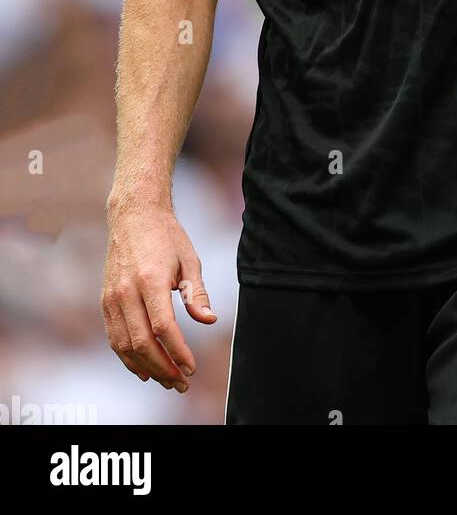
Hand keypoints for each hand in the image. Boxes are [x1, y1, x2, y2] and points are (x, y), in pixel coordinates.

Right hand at [102, 199, 216, 391]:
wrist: (133, 215)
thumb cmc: (166, 236)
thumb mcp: (189, 259)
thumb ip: (196, 292)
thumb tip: (209, 320)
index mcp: (149, 280)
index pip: (163, 328)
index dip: (178, 352)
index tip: (192, 368)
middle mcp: (126, 292)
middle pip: (142, 343)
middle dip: (163, 368)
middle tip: (181, 383)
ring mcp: (111, 298)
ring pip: (124, 346)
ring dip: (146, 368)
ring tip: (167, 380)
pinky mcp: (104, 301)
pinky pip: (114, 337)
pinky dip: (128, 358)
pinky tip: (145, 368)